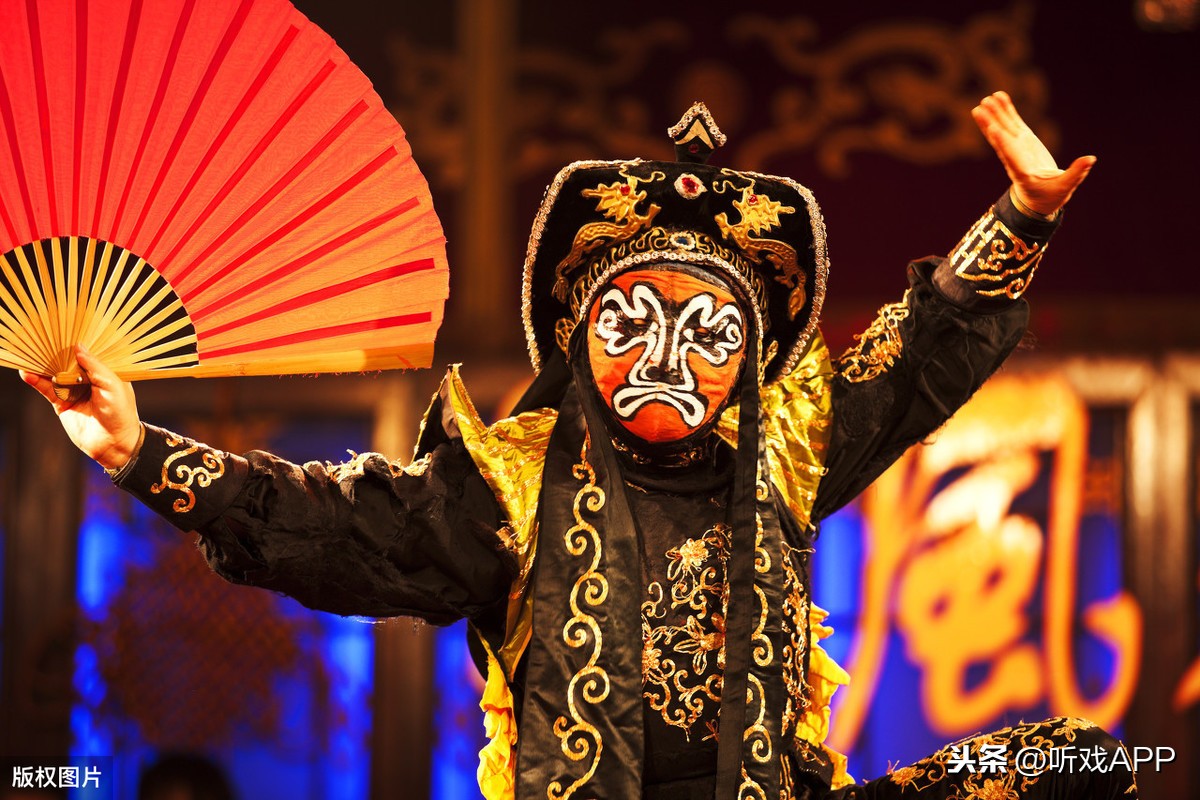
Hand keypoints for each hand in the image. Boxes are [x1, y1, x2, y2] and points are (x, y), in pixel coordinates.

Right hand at [20, 345, 141, 469]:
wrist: (113, 444)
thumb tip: (78, 347)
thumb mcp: (113, 386)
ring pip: (56, 373)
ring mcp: (74, 391)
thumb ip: (96, 367)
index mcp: (106, 372)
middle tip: (42, 337)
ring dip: (43, 365)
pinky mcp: (63, 403)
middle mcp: (89, 379)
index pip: (90, 353)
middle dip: (57, 351)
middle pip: (70, 361)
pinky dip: (37, 381)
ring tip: (30, 353)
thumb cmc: (121, 413)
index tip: (65, 328)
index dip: (79, 343)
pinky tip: (27, 373)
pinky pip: (47, 389)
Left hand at [972, 91, 1095, 215]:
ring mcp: (1018, 148)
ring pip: (1004, 129)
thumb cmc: (1051, 196)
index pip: (1011, 156)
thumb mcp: (1064, 188)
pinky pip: (1012, 124)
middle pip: (1002, 140)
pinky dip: (1006, 111)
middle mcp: (1016, 158)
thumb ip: (1076, 174)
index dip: (1002, 143)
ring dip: (995, 114)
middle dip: (991, 125)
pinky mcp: (1023, 141)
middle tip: (979, 109)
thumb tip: (1090, 159)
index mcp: (1024, 172)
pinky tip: (998, 97)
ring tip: (986, 99)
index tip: (992, 129)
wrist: (1039, 199)